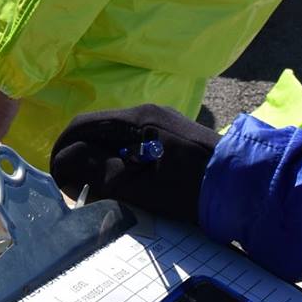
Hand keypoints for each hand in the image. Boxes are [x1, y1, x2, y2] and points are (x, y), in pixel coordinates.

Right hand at [49, 104, 216, 222]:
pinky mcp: (172, 132)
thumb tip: (65, 163)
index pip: (82, 125)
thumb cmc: (191, 189)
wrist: (244, 186)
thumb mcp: (141, 188)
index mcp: (137, 120)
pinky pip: (132, 139)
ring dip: (98, 157)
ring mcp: (161, 120)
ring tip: (95, 187)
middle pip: (96, 127)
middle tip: (74, 187)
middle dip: (78, 155)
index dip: (62, 151)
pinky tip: (122, 179)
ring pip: (113, 134)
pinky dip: (117, 156)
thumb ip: (99, 173)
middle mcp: (146, 111)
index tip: (57, 179)